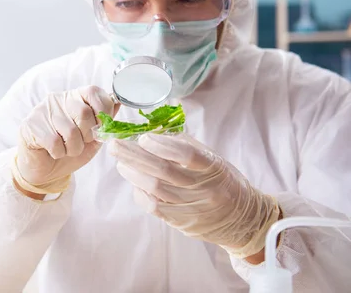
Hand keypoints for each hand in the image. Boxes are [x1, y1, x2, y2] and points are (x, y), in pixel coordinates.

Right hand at [13, 86, 118, 196]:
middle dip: (87, 136)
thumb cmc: (69, 151)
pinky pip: (54, 141)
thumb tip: (118, 102)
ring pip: (70, 131)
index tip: (99, 128)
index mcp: (76, 97)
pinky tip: (53, 151)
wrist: (44, 170)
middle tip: (80, 143)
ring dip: (73, 148)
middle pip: (84, 113)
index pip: (94, 92)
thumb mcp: (93, 138)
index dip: (103, 112)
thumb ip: (104, 123)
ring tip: (66, 150)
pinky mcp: (30, 125)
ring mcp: (42, 110)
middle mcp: (59, 99)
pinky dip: (58, 152)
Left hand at [109, 132, 279, 257]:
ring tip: (121, 163)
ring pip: (155, 189)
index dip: (162, 145)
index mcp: (214, 168)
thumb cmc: (223, 182)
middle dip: (135, 156)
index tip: (144, 137)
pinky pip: (155, 207)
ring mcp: (193, 208)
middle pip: (163, 171)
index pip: (187, 155)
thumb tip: (154, 133)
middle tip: (115, 145)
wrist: (242, 220)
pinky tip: (134, 183)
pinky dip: (140, 193)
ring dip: (133, 174)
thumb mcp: (214, 160)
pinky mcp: (183, 223)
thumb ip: (186, 146)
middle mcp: (204, 189)